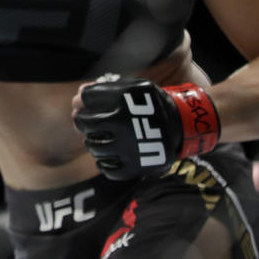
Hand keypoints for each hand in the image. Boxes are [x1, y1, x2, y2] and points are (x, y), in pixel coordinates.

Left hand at [73, 74, 220, 180]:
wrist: (182, 126)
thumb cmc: (151, 105)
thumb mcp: (132, 88)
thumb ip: (104, 89)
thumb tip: (77, 96)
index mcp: (123, 104)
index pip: (86, 100)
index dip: (82, 102)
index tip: (84, 105)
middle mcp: (124, 127)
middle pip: (85, 124)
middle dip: (82, 121)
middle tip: (87, 122)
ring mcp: (129, 149)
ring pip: (93, 147)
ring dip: (92, 141)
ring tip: (99, 138)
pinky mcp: (134, 168)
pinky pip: (107, 169)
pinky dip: (103, 163)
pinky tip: (109, 155)